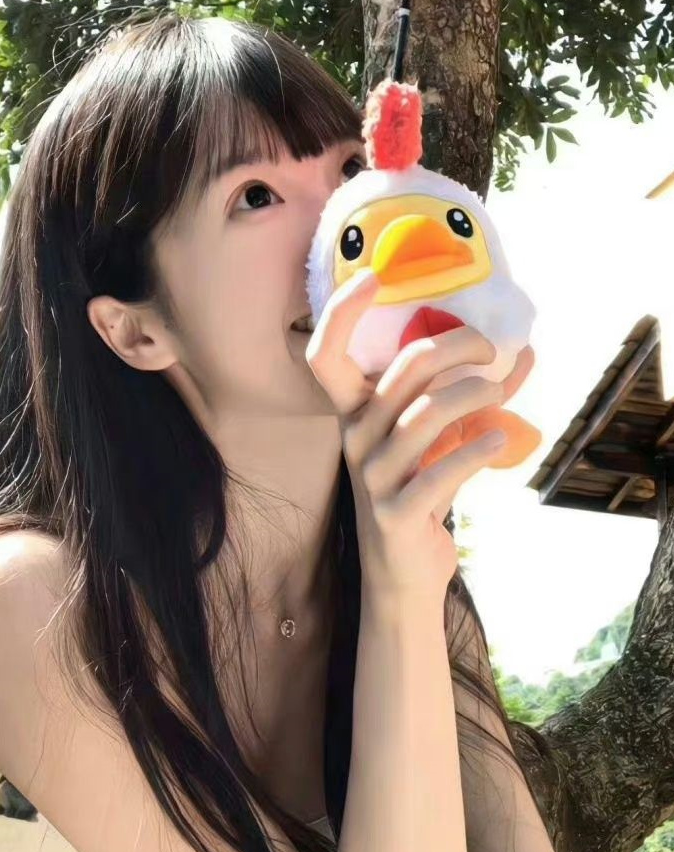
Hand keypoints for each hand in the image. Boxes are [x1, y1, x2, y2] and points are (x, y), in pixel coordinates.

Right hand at [306, 269, 528, 598]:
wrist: (403, 575)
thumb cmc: (421, 493)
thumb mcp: (439, 439)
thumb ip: (473, 395)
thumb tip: (526, 350)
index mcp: (354, 415)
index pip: (324, 356)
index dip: (341, 313)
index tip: (374, 276)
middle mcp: (354, 439)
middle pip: (403, 371)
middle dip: (456, 346)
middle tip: (492, 349)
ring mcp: (372, 478)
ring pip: (428, 413)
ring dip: (476, 393)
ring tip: (501, 391)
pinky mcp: (397, 513)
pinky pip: (443, 468)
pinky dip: (479, 446)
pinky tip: (501, 436)